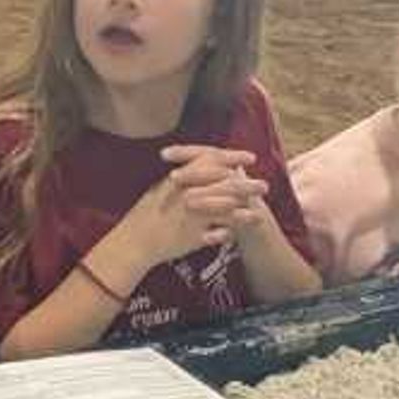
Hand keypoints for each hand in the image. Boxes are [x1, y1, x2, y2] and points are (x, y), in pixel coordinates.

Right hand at [114, 147, 263, 272]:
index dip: (233, 157)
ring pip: (226, 210)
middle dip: (247, 186)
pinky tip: (238, 234)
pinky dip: (230, 233)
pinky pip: (217, 234)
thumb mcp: (161, 187)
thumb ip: (182, 177)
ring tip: (259, 214)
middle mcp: (189, 194)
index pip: (212, 161)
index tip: (250, 157)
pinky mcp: (193, 237)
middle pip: (225, 186)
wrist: (134, 240)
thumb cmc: (145, 213)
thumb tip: (200, 164)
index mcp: (181, 178)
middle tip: (264, 186)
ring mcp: (192, 216)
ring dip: (245, 212)